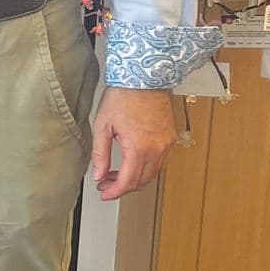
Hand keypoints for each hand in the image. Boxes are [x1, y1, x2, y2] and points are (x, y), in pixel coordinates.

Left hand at [89, 86, 175, 201]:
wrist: (144, 77)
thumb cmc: (123, 96)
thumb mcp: (103, 125)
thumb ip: (100, 154)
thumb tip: (98, 174)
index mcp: (139, 148)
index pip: (128, 182)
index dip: (114, 192)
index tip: (104, 193)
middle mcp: (157, 149)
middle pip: (141, 181)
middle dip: (122, 187)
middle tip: (106, 183)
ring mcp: (167, 144)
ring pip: (153, 174)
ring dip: (135, 178)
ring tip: (117, 173)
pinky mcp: (171, 137)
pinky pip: (161, 162)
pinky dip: (147, 168)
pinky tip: (133, 163)